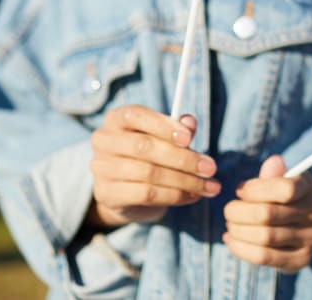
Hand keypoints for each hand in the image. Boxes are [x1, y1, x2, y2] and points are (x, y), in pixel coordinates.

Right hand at [88, 105, 220, 227]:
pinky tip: (192, 196)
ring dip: (184, 181)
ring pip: (148, 173)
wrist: (125, 193)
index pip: (135, 115)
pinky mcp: (107, 194)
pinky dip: (174, 196)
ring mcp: (101, 168)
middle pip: (144, 146)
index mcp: (115, 118)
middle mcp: (103, 140)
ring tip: (208, 186)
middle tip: (210, 167)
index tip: (189, 139)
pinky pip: (146, 194)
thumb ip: (178, 129)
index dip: (163, 125)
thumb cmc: (149, 156)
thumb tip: (190, 122)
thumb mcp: (164, 138)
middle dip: (182, 158)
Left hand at [222, 155, 311, 272]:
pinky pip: (265, 257)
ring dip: (238, 231)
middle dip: (239, 212)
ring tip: (230, 225)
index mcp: (309, 188)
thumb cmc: (285, 197)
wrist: (307, 223)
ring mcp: (310, 239)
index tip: (240, 191)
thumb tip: (274, 162)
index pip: (285, 189)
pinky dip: (241, 249)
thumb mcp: (281, 179)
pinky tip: (231, 241)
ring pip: (265, 237)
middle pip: (268, 214)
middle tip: (229, 210)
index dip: (255, 190)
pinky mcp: (300, 260)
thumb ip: (273, 174)